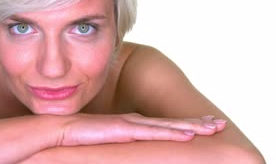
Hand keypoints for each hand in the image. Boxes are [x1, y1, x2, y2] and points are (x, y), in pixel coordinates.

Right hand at [58, 113, 226, 145]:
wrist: (56, 131)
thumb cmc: (74, 139)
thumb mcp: (100, 145)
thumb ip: (113, 148)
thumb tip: (121, 152)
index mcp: (128, 127)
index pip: (160, 127)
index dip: (182, 126)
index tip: (201, 127)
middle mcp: (133, 123)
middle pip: (170, 124)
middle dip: (196, 123)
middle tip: (218, 124)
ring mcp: (130, 125)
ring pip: (168, 127)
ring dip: (193, 126)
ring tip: (215, 127)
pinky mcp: (124, 130)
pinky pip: (154, 133)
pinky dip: (174, 133)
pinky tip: (191, 135)